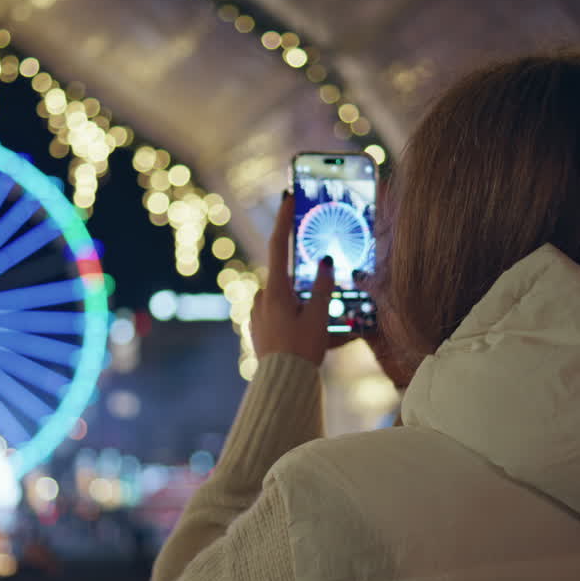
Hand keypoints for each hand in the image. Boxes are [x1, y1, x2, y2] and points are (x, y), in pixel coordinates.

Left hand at [251, 192, 336, 364]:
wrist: (281, 383)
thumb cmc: (302, 349)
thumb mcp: (319, 316)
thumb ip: (322, 286)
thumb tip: (324, 261)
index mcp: (275, 289)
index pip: (278, 245)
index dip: (284, 219)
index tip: (288, 197)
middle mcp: (260, 297)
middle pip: (286, 277)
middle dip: (302, 284)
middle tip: (319, 306)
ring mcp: (255, 313)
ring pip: (283, 297)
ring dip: (298, 305)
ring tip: (316, 331)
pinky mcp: (256, 328)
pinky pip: (277, 314)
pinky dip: (292, 318)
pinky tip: (304, 337)